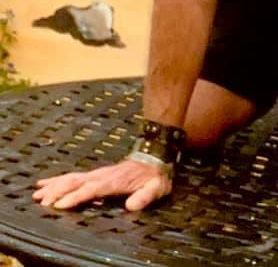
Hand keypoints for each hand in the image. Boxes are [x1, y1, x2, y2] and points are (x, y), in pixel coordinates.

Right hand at [32, 158, 171, 211]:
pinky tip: (45, 183)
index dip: (75, 197)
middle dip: (57, 192)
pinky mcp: (95, 174)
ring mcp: (97, 174)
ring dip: (53, 186)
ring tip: (36, 195)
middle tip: (40, 203)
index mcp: (113, 181)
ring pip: (70, 179)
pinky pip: (73, 176)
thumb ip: (144, 196)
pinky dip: (57, 180)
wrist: (156, 156)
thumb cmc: (155, 175)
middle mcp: (101, 176)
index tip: (59, 205)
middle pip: (75, 183)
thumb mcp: (155, 187)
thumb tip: (131, 206)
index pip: (91, 189)